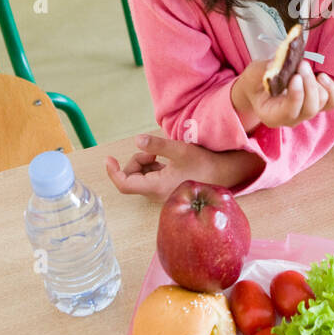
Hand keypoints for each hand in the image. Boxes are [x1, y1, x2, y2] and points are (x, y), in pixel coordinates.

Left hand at [105, 134, 264, 199]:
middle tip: (151, 150)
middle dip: (136, 162)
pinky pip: (152, 179)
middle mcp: (158, 194)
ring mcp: (163, 193)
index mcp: (157, 187)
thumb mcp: (180, 150)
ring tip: (162, 154)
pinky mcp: (168, 190)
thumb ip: (157, 145)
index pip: (125, 184)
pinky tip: (168, 160)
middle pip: (132, 179)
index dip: (113, 172)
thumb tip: (137, 140)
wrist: (225, 175)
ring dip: (146, 163)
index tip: (108, 158)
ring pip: (142, 178)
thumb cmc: (204, 163)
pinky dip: (154, 167)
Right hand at [230, 57, 333, 131]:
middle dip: (309, 84)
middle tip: (302, 64)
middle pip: (310, 108)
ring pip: (322, 102)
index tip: (296, 76)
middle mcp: (291, 119)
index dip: (296, 95)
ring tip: (304, 67)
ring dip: (316, 82)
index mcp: (272, 116)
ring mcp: (306, 113)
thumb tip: (274, 65)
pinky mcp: (318, 105)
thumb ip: (262, 71)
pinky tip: (320, 76)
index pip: (290, 112)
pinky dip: (331, 87)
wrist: (260, 86)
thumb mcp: (253, 74)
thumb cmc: (255, 81)